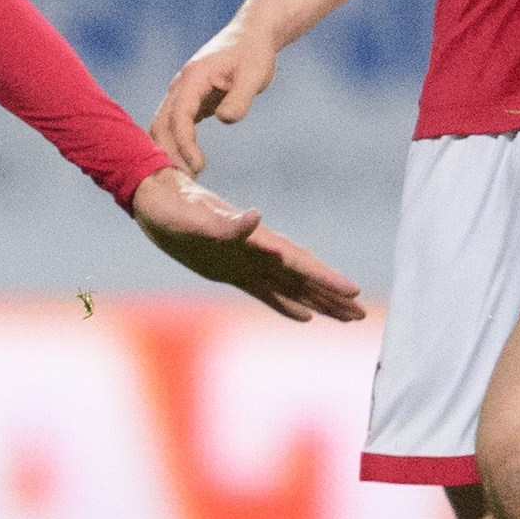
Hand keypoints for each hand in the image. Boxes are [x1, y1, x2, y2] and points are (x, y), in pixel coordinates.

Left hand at [130, 166, 365, 322]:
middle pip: (303, 278)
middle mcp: (258, 253)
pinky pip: (267, 292)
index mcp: (256, 241)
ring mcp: (247, 263)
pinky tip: (306, 316)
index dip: (325, 277)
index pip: (299, 262)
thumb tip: (256, 218)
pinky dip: (287, 304)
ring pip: (291, 287)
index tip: (353, 290)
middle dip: (332, 296)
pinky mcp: (232, 272)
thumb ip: (227, 224)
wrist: (157, 202)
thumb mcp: (197, 218)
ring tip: (347, 317)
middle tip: (362, 314)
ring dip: (318, 301)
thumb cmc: (176, 207)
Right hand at [151, 23, 279, 175]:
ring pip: (163, 127)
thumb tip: (225, 119)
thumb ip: (240, 98)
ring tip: (185, 181)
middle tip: (185, 185)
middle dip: (168, 153)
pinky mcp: (189, 102)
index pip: (179, 115)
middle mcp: (180, 87)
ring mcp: (182, 94)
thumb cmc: (254, 53)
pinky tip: (186, 167)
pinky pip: (174, 127)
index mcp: (193, 78)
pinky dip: (175, 146)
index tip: (198, 166)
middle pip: (162, 124)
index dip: (184, 143)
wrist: (251, 36)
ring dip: (168, 152)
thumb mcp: (254, 74)